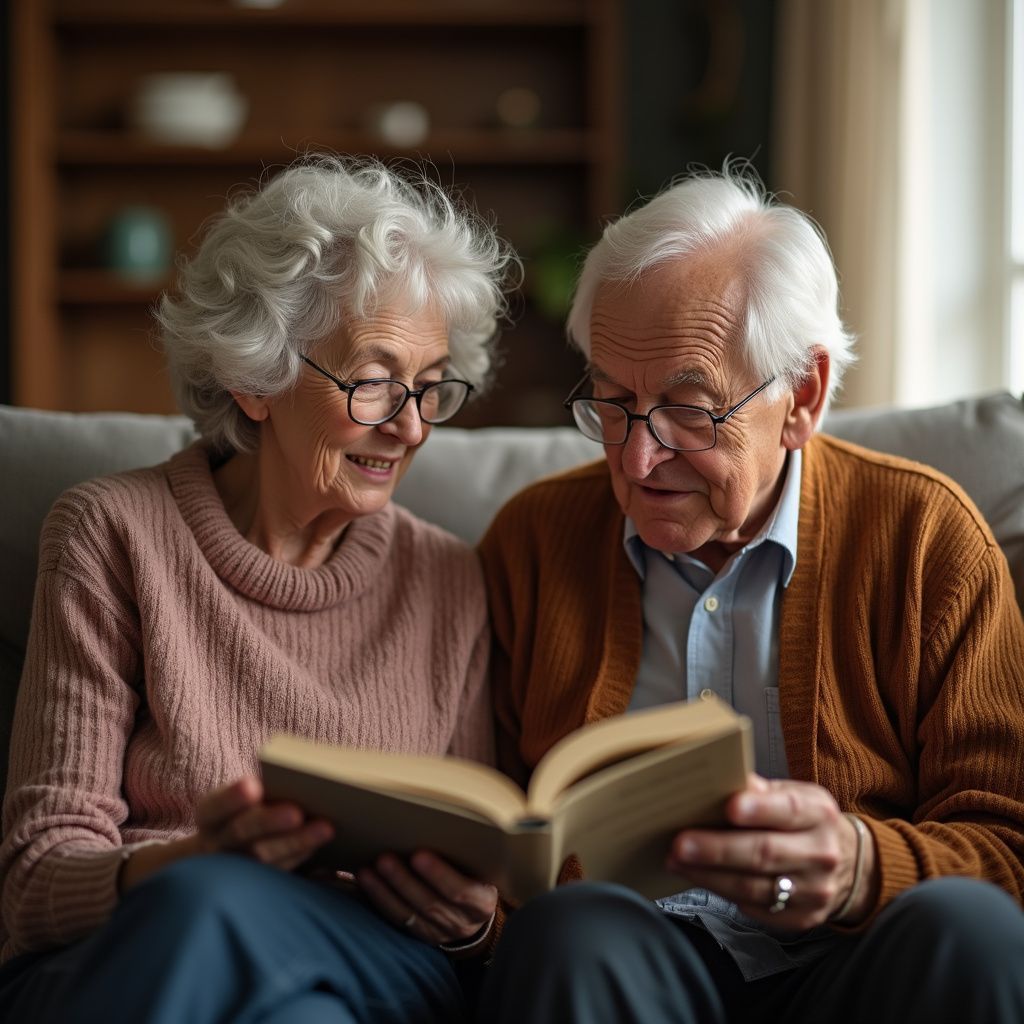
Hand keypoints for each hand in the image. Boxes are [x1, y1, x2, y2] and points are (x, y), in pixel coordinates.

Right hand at [120, 776, 334, 891]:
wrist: (227, 851)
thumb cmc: (245, 810)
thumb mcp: (240, 799)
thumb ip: (263, 790)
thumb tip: (303, 776)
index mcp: (209, 816)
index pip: (214, 807)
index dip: (231, 798)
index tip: (253, 785)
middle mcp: (216, 844)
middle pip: (240, 834)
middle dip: (269, 823)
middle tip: (296, 812)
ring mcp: (234, 869)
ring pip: (263, 859)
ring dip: (295, 844)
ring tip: (325, 828)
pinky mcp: (255, 886)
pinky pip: (279, 875)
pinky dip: (303, 859)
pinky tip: (324, 847)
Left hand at [357, 851, 497, 945]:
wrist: (476, 912)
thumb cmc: (477, 876)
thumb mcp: (482, 868)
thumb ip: (467, 855)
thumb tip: (435, 825)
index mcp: (481, 902)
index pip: (461, 891)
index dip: (439, 874)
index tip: (419, 854)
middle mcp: (461, 922)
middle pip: (429, 903)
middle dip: (403, 880)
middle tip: (383, 858)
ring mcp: (439, 933)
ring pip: (408, 914)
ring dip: (384, 892)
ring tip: (366, 871)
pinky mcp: (420, 936)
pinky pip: (396, 920)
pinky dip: (379, 902)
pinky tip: (365, 886)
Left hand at [666, 774, 874, 929]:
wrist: (845, 863)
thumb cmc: (803, 821)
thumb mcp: (792, 795)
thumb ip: (760, 791)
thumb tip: (722, 779)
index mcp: (819, 813)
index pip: (789, 810)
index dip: (759, 809)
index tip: (728, 807)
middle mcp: (820, 853)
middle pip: (764, 853)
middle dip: (717, 849)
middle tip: (679, 843)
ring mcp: (814, 890)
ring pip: (754, 887)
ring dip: (709, 875)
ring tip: (676, 861)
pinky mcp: (801, 918)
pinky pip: (755, 909)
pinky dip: (722, 893)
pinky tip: (699, 878)